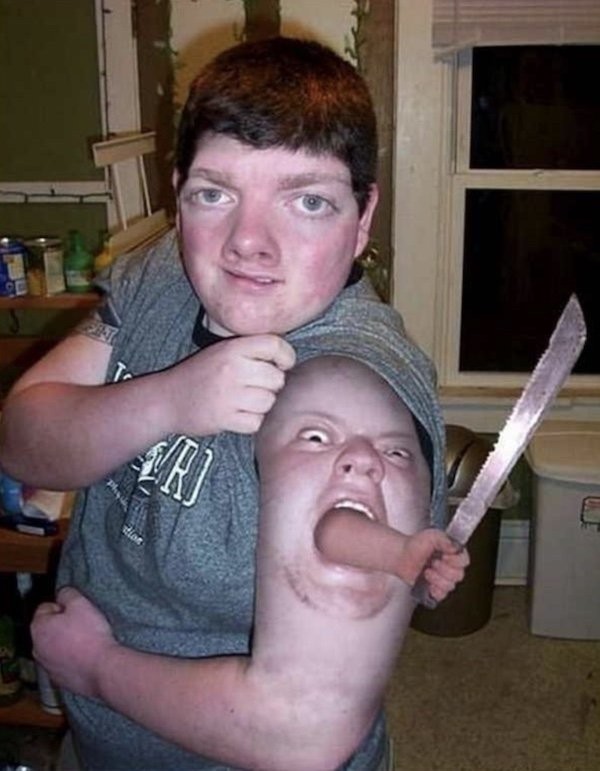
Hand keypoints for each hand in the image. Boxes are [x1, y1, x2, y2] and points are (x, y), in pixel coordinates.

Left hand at [31, 586, 116, 698]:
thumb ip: (67, 593)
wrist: (102, 669)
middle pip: (48, 629)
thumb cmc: (90, 636)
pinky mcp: (59, 680)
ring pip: (55, 647)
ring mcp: (47, 666)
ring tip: (86, 642)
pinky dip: (71, 659)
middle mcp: (37, 649)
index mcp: (38, 628)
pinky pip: (63, 663)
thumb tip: (63, 594)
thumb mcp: (81, 603)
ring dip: (66, 643)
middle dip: (63, 625)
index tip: (77, 611)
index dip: (63, 606)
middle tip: (83, 625)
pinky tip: (86, 656)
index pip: (45, 607)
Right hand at [161, 334, 295, 435]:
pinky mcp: (225, 418)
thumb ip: (250, 350)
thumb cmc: (199, 375)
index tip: (282, 364)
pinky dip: (251, 422)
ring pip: (269, 402)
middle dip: (271, 385)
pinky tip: (237, 415)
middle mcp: (232, 369)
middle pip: (277, 378)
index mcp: (232, 348)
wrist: (166, 400)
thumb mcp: (221, 351)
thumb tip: (286, 358)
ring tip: (243, 401)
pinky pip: (257, 422)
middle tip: (254, 386)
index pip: (275, 345)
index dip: (286, 356)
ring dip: (261, 405)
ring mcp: (229, 395)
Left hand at [401, 529, 469, 602]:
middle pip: (459, 576)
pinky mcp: (435, 589)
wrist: (402, 555)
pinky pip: (441, 595)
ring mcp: (444, 579)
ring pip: (450, 586)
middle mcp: (451, 567)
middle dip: (444, 569)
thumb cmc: (416, 544)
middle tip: (433, 562)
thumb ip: (444, 539)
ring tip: (427, 571)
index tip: (444, 556)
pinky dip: (434, 590)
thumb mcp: (431, 536)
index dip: (455, 561)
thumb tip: (455, 547)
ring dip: (437, 579)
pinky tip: (427, 582)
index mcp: (453, 554)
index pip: (464, 561)